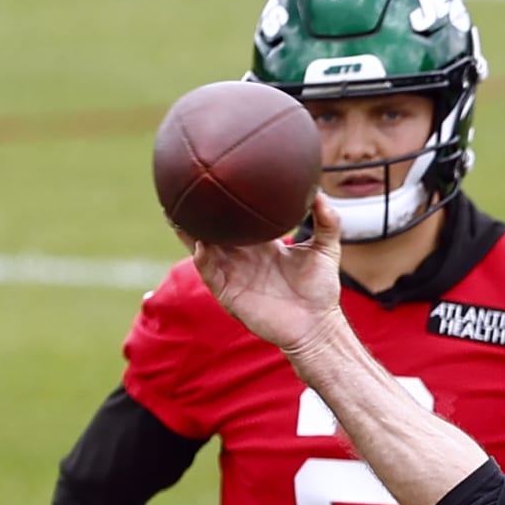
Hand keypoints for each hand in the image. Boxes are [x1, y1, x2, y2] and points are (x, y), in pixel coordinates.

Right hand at [190, 192, 343, 353]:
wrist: (317, 325)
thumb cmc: (320, 290)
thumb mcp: (326, 250)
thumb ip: (327, 222)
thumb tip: (321, 194)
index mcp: (260, 244)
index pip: (237, 219)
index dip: (225, 202)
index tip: (216, 178)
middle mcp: (241, 256)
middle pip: (212, 230)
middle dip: (197, 213)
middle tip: (184, 188)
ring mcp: (232, 274)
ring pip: (203, 249)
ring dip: (190, 233)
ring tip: (177, 212)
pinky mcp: (229, 293)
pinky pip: (210, 274)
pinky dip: (203, 259)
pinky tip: (201, 245)